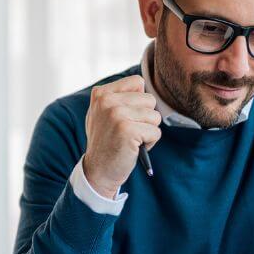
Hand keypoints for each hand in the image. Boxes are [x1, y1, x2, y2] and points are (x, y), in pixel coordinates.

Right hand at [83, 75, 161, 197]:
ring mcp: (116, 114)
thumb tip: (141, 83)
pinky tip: (134, 148)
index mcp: (101, 93)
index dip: (139, 101)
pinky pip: (156, 132)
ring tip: (131, 140)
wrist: (98, 171)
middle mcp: (107, 101)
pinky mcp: (127, 130)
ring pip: (155, 116)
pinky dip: (150, 143)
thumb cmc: (106, 141)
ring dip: (148, 131)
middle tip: (129, 132)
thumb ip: (118, 97)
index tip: (125, 116)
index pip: (137, 82)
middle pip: (150, 100)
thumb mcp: (103, 113)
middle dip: (146, 118)